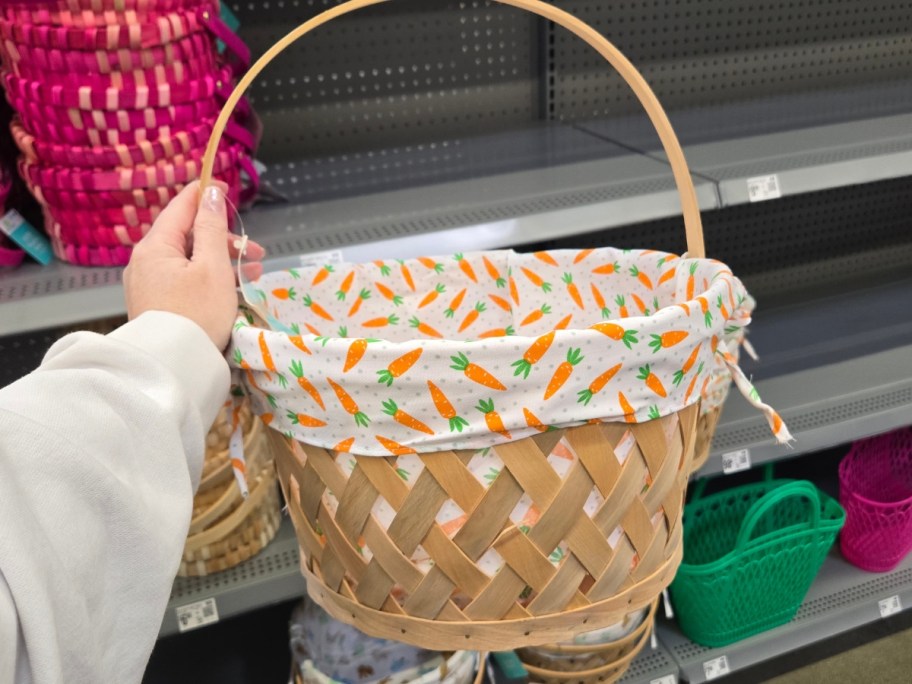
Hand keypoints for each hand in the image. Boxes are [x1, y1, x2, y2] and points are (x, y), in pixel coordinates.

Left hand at [124, 181, 264, 349]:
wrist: (173, 367)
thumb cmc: (197, 314)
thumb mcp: (212, 266)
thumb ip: (213, 227)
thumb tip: (211, 194)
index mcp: (156, 246)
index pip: (181, 206)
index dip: (206, 194)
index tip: (227, 187)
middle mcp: (145, 261)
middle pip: (188, 235)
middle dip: (224, 239)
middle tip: (256, 252)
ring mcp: (148, 284)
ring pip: (189, 259)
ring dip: (221, 261)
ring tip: (252, 274)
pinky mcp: (156, 304)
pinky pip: (184, 279)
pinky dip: (208, 278)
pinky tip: (231, 290)